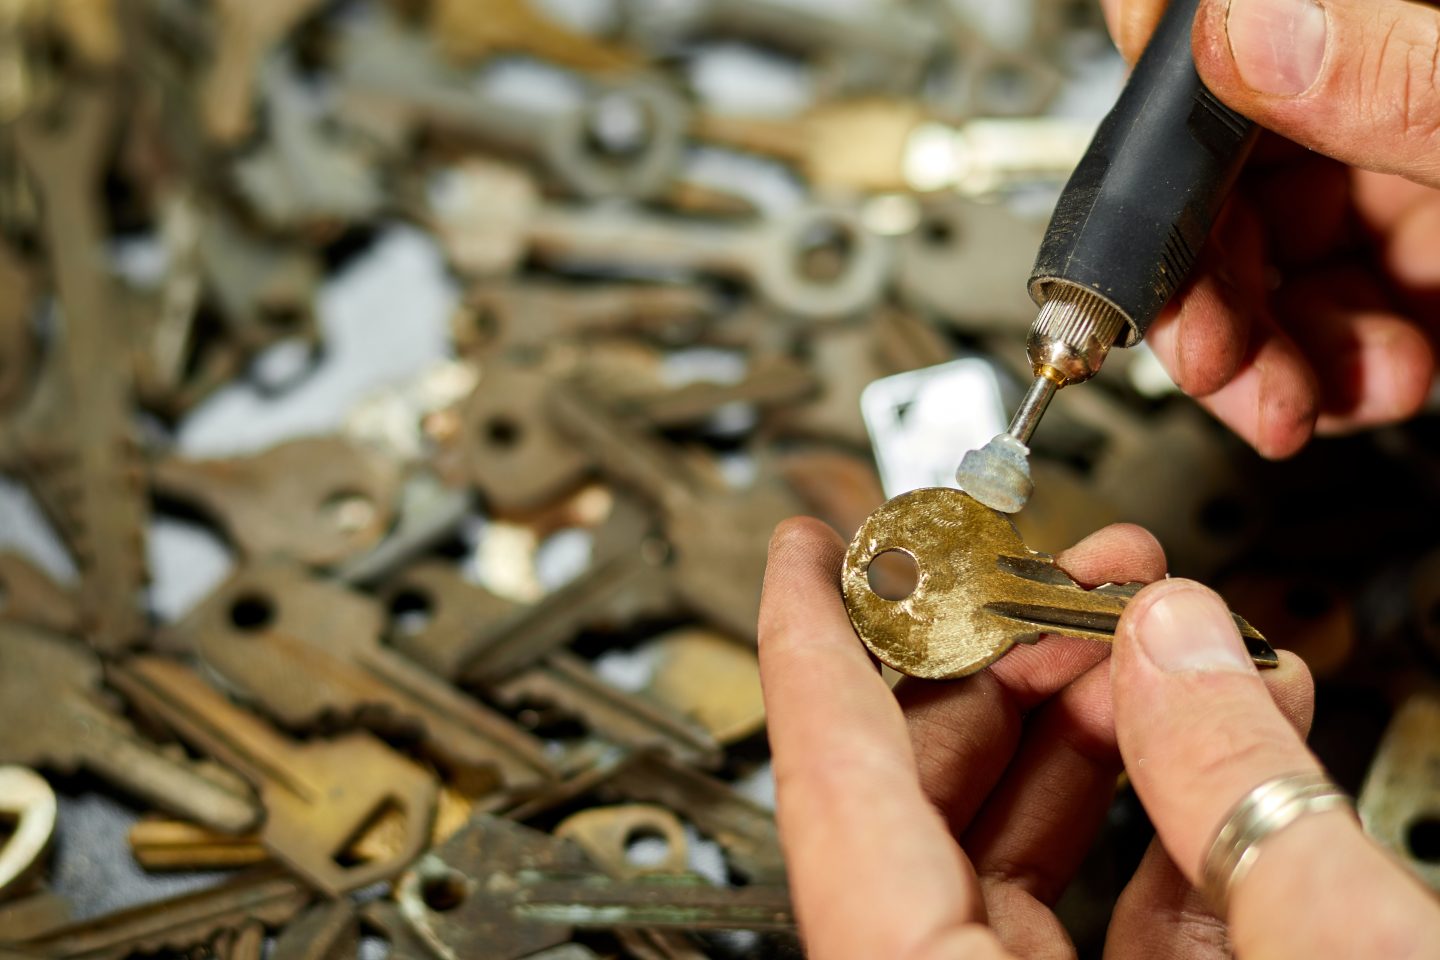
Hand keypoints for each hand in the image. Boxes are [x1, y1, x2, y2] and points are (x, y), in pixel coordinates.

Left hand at [758, 517, 1439, 957]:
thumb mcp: (1338, 959)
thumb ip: (1244, 794)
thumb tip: (1174, 636)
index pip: (831, 787)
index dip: (813, 641)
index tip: (805, 548)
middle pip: (920, 803)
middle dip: (1003, 660)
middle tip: (1060, 571)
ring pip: (1006, 853)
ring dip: (1085, 727)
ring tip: (1157, 633)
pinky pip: (1094, 919)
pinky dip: (1153, 823)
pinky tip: (1213, 740)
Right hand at [1100, 0, 1438, 457]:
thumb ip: (1390, 77)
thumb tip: (1231, 34)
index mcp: (1391, 21)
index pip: (1210, 31)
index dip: (1150, 125)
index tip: (1128, 227)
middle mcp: (1374, 90)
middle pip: (1218, 174)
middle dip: (1202, 292)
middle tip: (1203, 358)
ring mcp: (1403, 170)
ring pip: (1269, 259)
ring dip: (1264, 358)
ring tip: (1292, 402)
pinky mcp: (1430, 250)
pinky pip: (1341, 309)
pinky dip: (1339, 371)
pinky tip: (1372, 383)